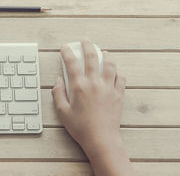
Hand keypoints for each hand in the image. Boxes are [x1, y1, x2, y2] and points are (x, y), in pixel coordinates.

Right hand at [52, 40, 134, 175]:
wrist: (101, 139)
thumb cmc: (80, 127)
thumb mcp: (62, 111)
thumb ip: (58, 93)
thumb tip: (58, 80)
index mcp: (79, 86)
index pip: (71, 63)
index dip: (67, 52)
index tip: (64, 47)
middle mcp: (94, 83)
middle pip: (92, 57)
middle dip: (87, 45)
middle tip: (85, 40)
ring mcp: (108, 87)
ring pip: (110, 64)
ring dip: (106, 55)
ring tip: (103, 51)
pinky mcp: (118, 94)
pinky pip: (121, 78)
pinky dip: (118, 71)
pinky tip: (115, 70)